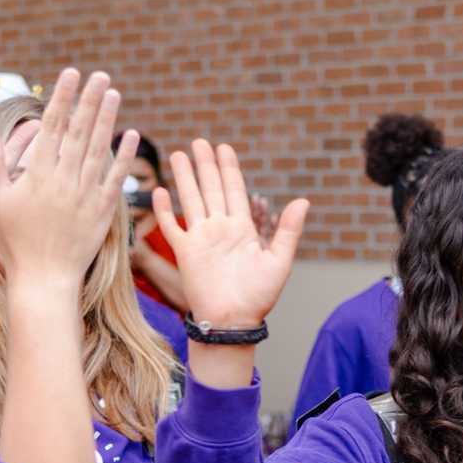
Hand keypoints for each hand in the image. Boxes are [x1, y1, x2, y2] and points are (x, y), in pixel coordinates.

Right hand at [0, 68, 130, 284]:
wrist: (43, 278)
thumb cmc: (14, 241)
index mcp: (37, 174)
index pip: (51, 126)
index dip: (62, 98)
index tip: (70, 74)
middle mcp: (64, 180)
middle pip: (79, 131)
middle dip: (90, 100)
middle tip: (101, 75)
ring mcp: (85, 194)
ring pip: (99, 149)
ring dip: (107, 119)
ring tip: (114, 93)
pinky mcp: (103, 211)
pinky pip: (116, 178)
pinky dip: (124, 156)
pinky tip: (131, 134)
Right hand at [152, 141, 308, 325]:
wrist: (233, 321)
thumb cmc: (259, 297)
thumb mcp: (279, 261)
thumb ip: (289, 230)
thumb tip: (303, 200)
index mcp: (243, 228)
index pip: (234, 190)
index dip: (229, 168)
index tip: (224, 148)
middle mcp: (220, 228)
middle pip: (210, 188)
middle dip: (205, 165)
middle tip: (199, 142)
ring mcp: (201, 238)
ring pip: (190, 200)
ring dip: (184, 178)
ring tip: (178, 155)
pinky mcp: (185, 252)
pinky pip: (172, 227)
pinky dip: (164, 210)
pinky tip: (159, 192)